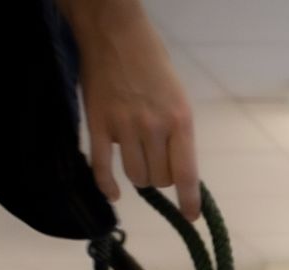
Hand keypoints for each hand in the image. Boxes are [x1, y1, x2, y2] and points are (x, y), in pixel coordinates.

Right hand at [59, 0, 199, 219]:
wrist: (115, 33)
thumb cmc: (153, 63)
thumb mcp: (178, 99)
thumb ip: (179, 133)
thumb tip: (179, 169)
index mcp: (180, 122)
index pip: (187, 174)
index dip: (190, 201)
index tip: (191, 216)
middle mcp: (153, 128)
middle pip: (159, 179)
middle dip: (161, 179)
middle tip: (158, 163)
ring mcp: (123, 127)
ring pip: (135, 176)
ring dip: (139, 177)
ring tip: (139, 162)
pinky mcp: (97, 123)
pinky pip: (102, 166)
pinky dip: (107, 185)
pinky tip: (113, 194)